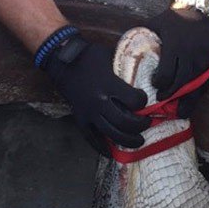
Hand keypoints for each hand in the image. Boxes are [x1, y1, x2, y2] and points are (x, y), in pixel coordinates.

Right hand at [43, 36, 149, 154]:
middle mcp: (99, 101)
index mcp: (108, 84)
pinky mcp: (80, 119)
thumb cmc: (88, 56)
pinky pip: (92, 139)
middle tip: (146, 123)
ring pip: (111, 134)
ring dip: (128, 140)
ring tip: (138, 141)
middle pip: (124, 122)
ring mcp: (89, 113)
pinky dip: (102, 148)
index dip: (143, 101)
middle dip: (140, 125)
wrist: (61, 62)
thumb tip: (144, 66)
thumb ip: (124, 65)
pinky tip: (111, 153)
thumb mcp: (109, 55)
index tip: (145, 100)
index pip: (134, 100)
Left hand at [145, 6, 208, 115]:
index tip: (154, 85)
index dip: (159, 83)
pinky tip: (191, 101)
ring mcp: (203, 59)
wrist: (203, 9)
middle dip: (169, 94)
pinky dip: (197, 92)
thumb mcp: (156, 23)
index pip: (166, 73)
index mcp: (174, 46)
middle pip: (179, 83)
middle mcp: (189, 55)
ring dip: (184, 98)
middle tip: (161, 99)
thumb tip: (120, 47)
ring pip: (193, 85)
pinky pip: (205, 81)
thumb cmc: (176, 18)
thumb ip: (141, 35)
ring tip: (176, 108)